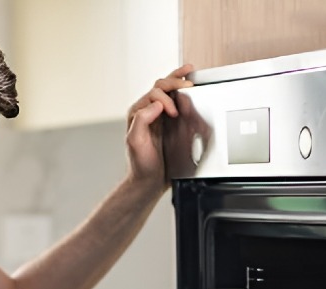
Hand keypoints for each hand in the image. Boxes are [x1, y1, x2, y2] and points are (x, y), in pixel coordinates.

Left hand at [125, 64, 194, 192]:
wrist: (149, 180)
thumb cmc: (141, 164)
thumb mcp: (135, 142)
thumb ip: (142, 120)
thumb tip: (156, 104)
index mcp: (138, 113)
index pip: (153, 94)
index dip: (166, 99)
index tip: (173, 113)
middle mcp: (147, 112)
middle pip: (161, 86)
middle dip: (175, 82)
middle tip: (189, 84)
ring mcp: (158, 116)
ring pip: (168, 90)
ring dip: (178, 79)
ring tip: (189, 70)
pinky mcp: (169, 123)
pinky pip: (175, 101)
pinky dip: (182, 90)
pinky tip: (189, 85)